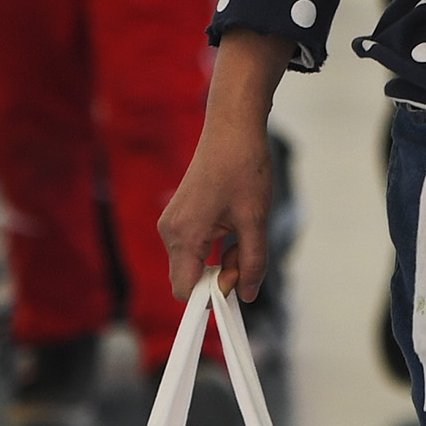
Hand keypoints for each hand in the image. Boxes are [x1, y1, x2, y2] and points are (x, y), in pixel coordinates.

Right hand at [158, 32, 291, 300]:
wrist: (232, 128)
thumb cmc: (243, 167)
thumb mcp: (255, 220)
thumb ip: (252, 263)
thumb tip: (249, 295)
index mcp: (184, 235)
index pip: (185, 291)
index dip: (211, 297)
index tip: (238, 286)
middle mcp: (169, 231)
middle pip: (189, 279)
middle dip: (219, 277)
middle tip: (247, 253)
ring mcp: (172, 222)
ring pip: (194, 263)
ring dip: (220, 260)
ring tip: (245, 233)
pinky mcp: (179, 216)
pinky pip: (193, 247)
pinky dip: (214, 247)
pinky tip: (235, 226)